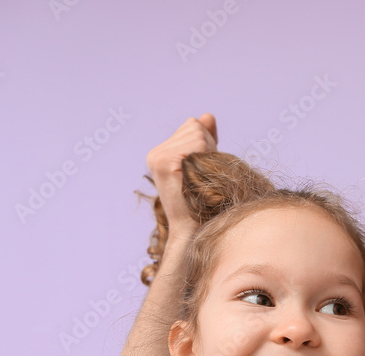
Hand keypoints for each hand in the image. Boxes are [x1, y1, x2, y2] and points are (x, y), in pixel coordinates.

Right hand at [145, 112, 217, 240]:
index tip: (203, 169)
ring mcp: (157, 157)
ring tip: (201, 179)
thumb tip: (207, 115)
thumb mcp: (206, 164)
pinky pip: (196, 144)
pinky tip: (198, 178)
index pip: (193, 125)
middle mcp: (155, 153)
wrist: (195, 229)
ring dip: (208, 154)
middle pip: (195, 126)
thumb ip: (205, 139)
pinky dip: (205, 157)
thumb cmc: (205, 202)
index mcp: (161, 153)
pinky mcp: (164, 162)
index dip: (207, 143)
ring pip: (197, 134)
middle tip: (204, 176)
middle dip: (208, 147)